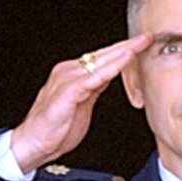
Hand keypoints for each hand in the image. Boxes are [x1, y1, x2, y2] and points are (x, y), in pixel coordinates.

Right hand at [9, 34, 151, 172]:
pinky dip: (112, 67)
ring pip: (101, 61)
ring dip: (124, 51)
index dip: (122, 52)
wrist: (33, 144)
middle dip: (127, 45)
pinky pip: (95, 76)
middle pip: (103, 54)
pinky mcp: (69, 89)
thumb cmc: (55, 130)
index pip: (101, 58)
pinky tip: (126, 59)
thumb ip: (94, 89)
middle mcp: (69, 70)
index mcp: (73, 74)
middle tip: (147, 36)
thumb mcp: (83, 105)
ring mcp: (68, 78)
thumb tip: (108, 77)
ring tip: (141, 43)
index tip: (140, 45)